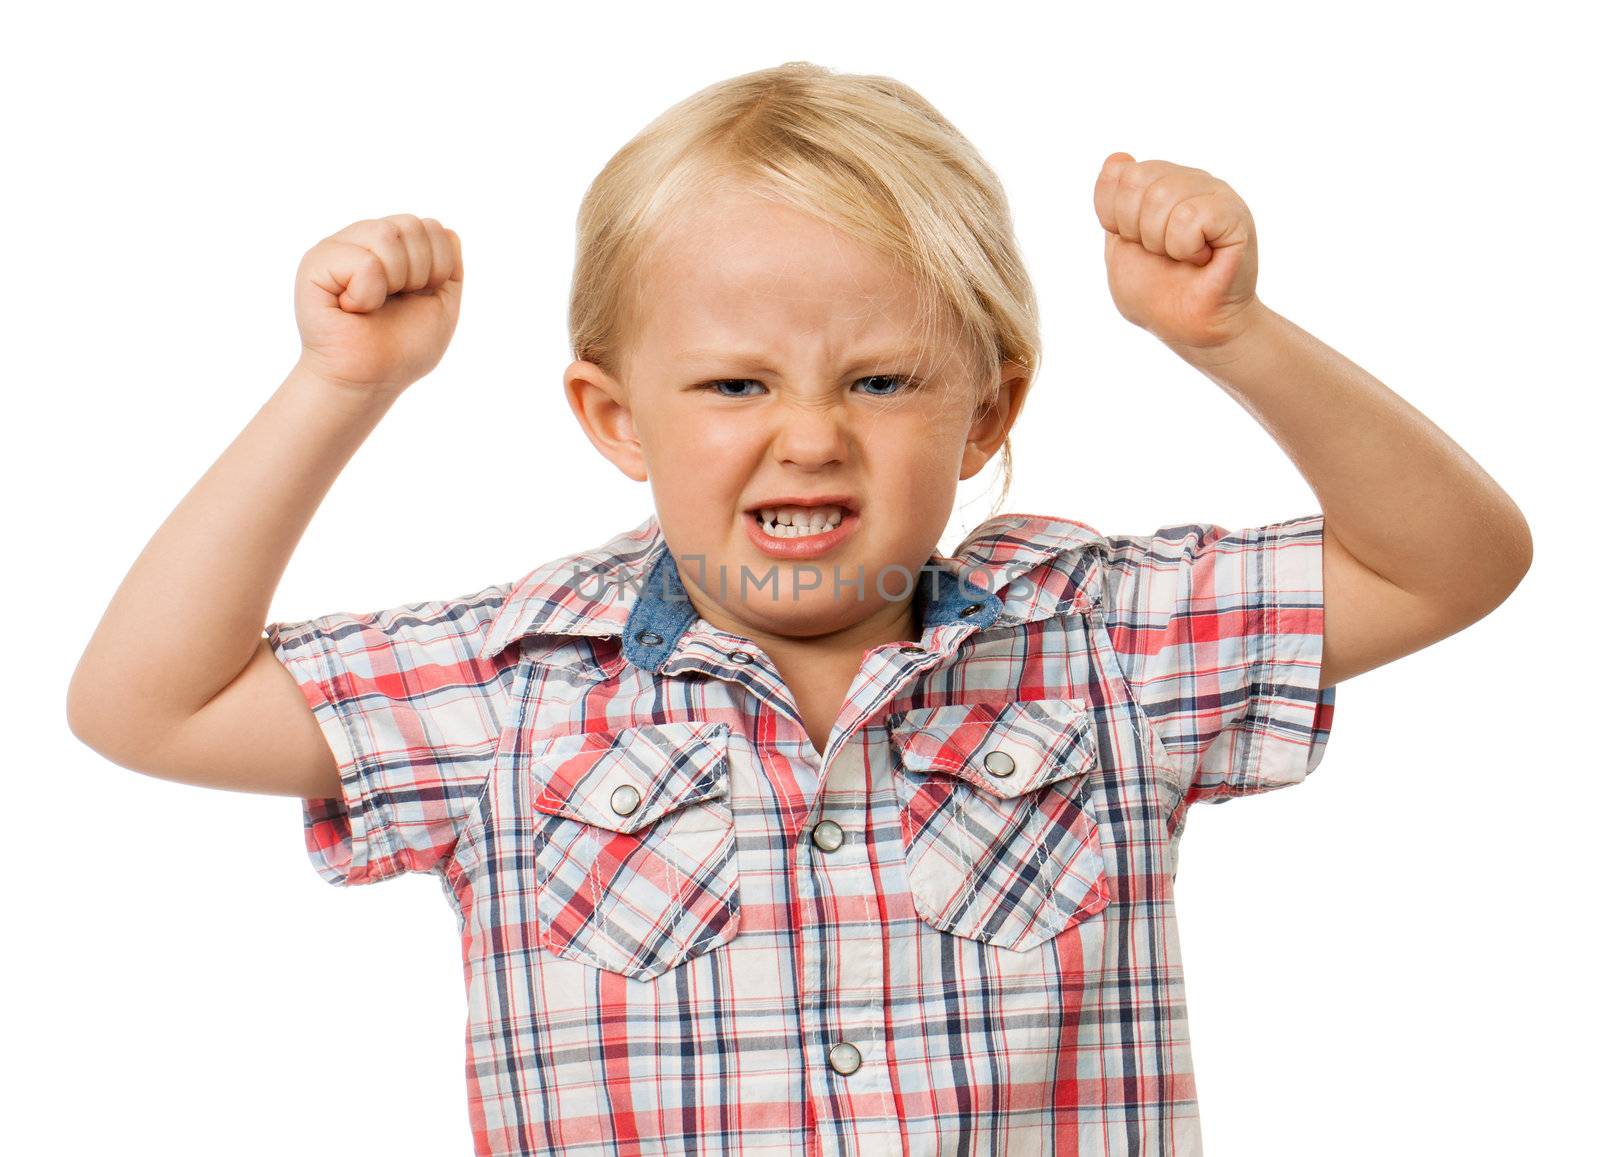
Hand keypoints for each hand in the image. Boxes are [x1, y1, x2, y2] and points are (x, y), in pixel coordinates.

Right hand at [293, 214, 463, 394]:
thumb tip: (446, 229)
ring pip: (386, 235)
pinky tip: (351, 308)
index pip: (432, 227)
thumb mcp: (442, 305)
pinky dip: (368, 294)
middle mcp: (363, 239)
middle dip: (418, 273)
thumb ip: (450, 266)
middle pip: (410, 225)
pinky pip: (364, 262)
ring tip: (371, 305)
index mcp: (393, 247)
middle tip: (393, 302)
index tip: (417, 296)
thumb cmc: (401, 349)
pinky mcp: (316, 263)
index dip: (438, 268)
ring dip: (392, 281)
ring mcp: (338, 247)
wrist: (369, 380)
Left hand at [1094, 154, 1261, 352]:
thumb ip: (1112, 205)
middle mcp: (1189, 181)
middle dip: (1136, 229)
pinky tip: (1201, 259)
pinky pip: (1190, 216)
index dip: (1115, 218)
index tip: (1135, 244)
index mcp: (1160, 184)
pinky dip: (1185, 247)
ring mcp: (1215, 193)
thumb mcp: (1120, 249)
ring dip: (1161, 242)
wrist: (1192, 329)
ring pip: (1163, 195)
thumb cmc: (1159, 295)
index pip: (1118, 174)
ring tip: (1183, 258)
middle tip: (1161, 253)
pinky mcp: (1235, 214)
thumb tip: (1117, 158)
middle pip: (1136, 179)